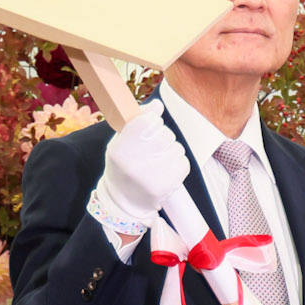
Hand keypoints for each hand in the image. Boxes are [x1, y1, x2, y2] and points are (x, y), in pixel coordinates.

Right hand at [96, 96, 189, 224]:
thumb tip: (158, 105)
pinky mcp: (168, 185)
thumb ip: (138, 121)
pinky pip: (184, 162)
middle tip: (153, 147)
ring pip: (177, 147)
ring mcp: (153, 175)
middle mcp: (135, 161)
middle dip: (163, 137)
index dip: (153, 121)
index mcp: (120, 148)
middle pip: (166, 134)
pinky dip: (178, 163)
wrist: (124, 199)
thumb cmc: (123, 164)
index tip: (149, 127)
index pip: (147, 121)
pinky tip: (165, 169)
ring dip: (171, 151)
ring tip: (157, 160)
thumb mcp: (121, 141)